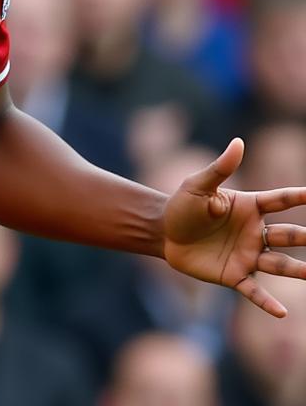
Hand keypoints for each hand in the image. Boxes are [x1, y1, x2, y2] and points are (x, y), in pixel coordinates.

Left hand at [164, 138, 305, 316]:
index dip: (299, 197)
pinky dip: (267, 303)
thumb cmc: (183, 205)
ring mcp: (247, 256)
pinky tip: (282, 312)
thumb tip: (238, 142)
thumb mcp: (198, 185)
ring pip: (279, 265)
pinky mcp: (234, 276)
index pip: (280, 201)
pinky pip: (254, 291)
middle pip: (288, 235)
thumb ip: (220, 167)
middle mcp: (255, 233)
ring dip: (298, 271)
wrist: (164, 232)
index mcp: (249, 207)